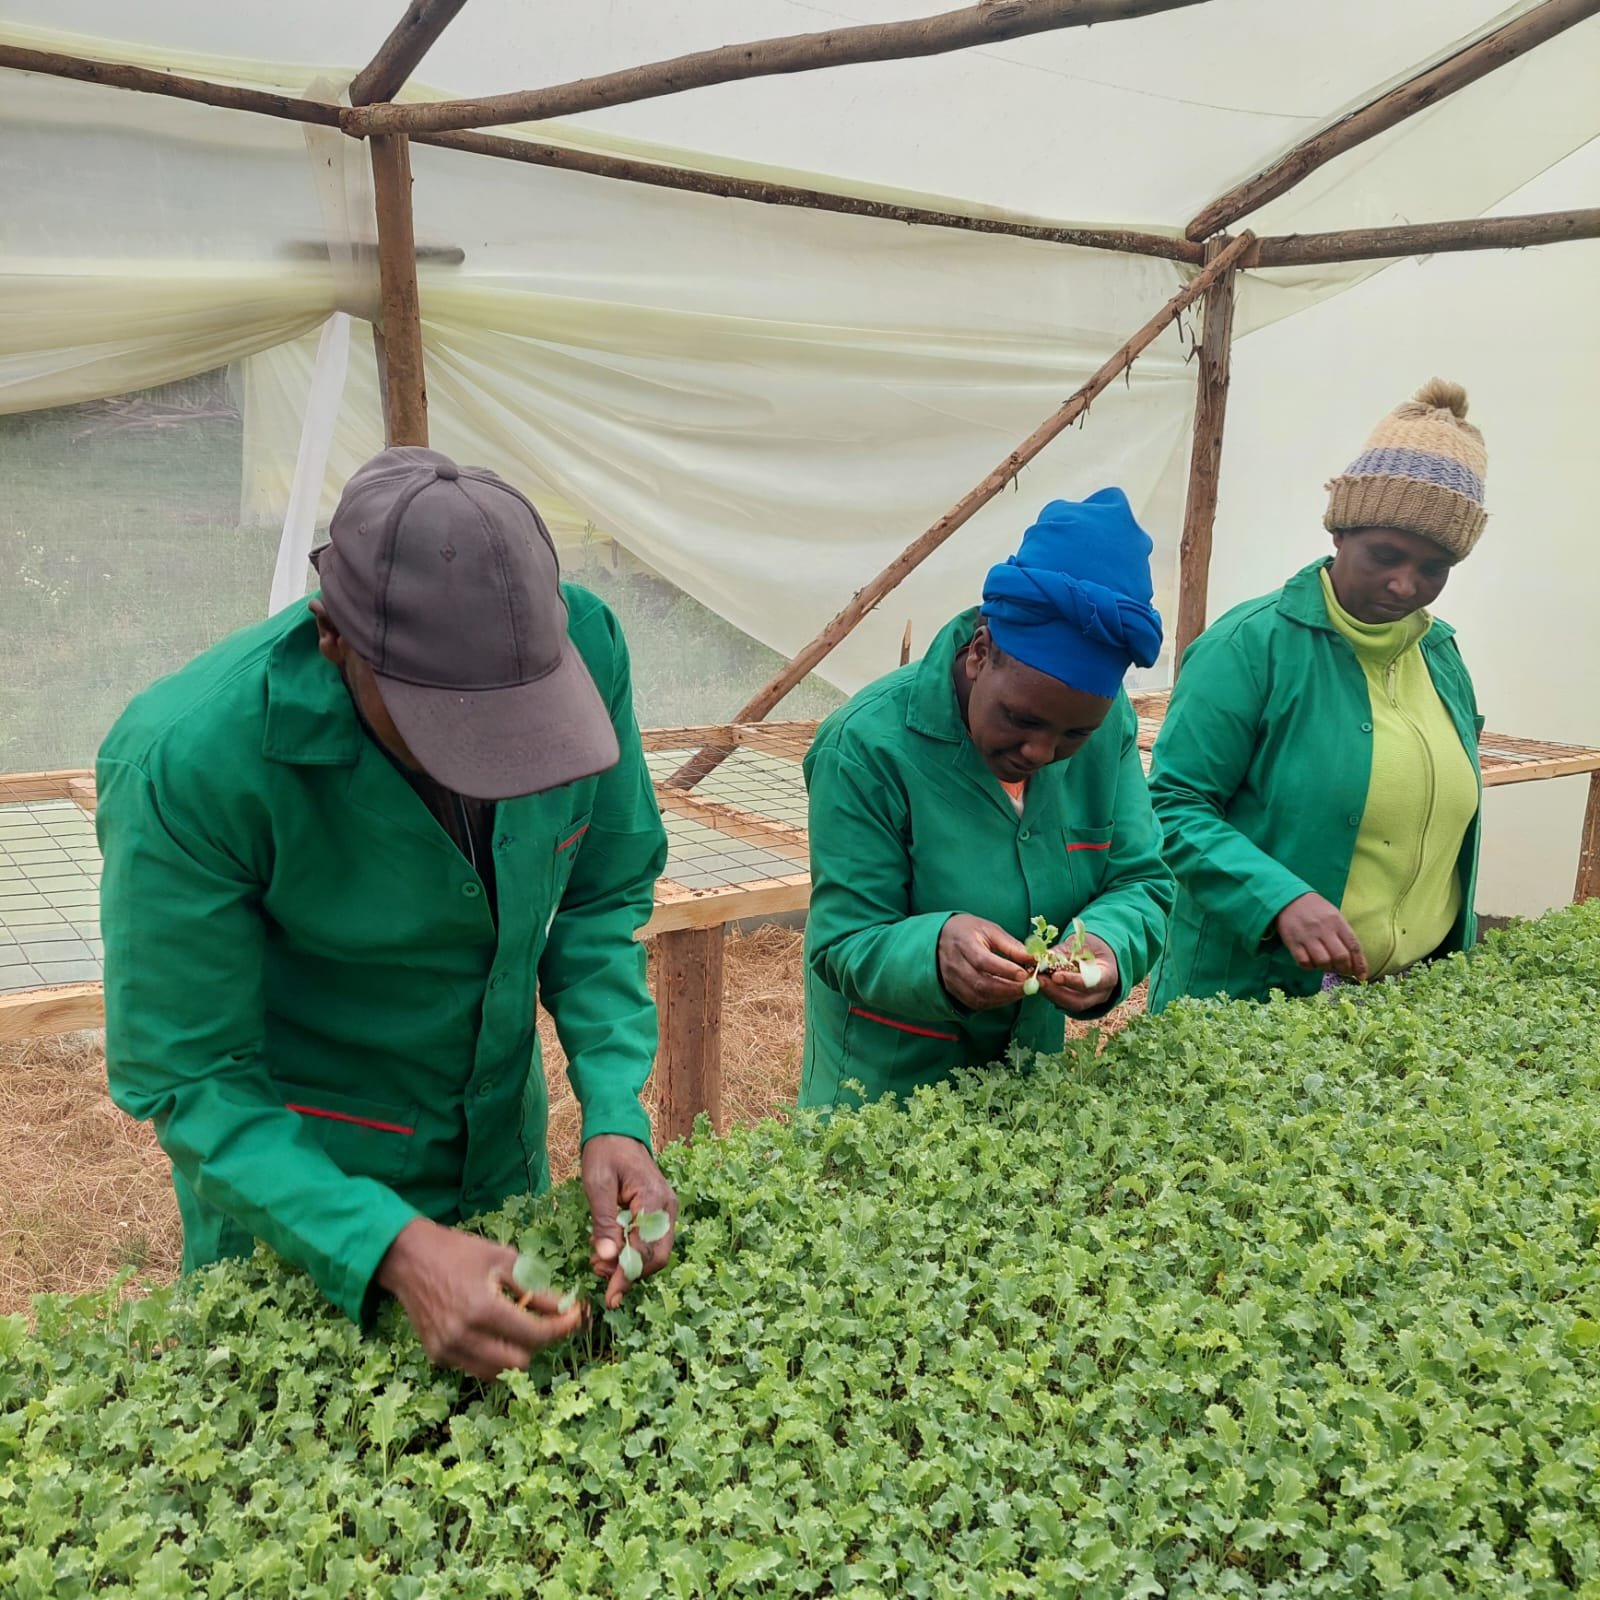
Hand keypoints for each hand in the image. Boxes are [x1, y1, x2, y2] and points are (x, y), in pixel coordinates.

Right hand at [376, 1217, 584, 1380]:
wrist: (409, 1258)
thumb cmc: (459, 1252)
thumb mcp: (502, 1259)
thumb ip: (535, 1288)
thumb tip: (565, 1308)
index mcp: (482, 1308)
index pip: (535, 1334)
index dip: (561, 1327)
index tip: (575, 1316)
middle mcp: (463, 1336)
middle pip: (519, 1361)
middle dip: (539, 1341)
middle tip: (545, 1319)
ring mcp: (447, 1350)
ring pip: (498, 1371)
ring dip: (516, 1352)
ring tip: (519, 1324)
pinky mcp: (438, 1356)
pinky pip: (477, 1367)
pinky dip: (493, 1354)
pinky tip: (494, 1330)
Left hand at [582, 1134, 677, 1310]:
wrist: (617, 1130)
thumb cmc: (605, 1152)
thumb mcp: (598, 1185)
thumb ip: (604, 1223)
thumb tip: (608, 1258)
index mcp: (654, 1200)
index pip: (645, 1250)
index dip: (627, 1276)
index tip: (610, 1297)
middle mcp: (667, 1208)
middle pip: (657, 1257)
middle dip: (629, 1273)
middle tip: (599, 1274)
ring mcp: (666, 1210)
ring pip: (655, 1253)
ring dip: (630, 1265)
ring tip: (599, 1261)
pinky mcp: (659, 1212)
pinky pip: (650, 1241)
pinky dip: (632, 1252)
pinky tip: (610, 1249)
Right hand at [936, 914, 1032, 1010]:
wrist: (940, 938)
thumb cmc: (968, 932)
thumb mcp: (990, 930)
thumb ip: (1011, 945)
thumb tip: (1034, 958)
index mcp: (963, 943)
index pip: (983, 961)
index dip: (1005, 970)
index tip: (1025, 974)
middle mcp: (955, 964)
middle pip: (981, 983)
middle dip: (1009, 988)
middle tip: (1030, 986)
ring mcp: (953, 981)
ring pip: (979, 997)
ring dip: (1004, 997)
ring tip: (1023, 990)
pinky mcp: (955, 992)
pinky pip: (976, 1003)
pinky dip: (996, 1002)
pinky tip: (1008, 995)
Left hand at [1038, 931, 1119, 1013]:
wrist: (1097, 955)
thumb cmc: (1090, 947)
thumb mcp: (1080, 943)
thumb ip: (1063, 951)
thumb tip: (1045, 956)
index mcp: (1108, 975)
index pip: (1093, 983)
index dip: (1073, 981)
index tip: (1055, 976)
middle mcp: (1101, 993)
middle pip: (1079, 1001)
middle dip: (1056, 992)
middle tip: (1039, 980)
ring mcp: (1090, 1001)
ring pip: (1069, 1005)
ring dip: (1050, 994)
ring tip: (1036, 980)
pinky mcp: (1077, 1002)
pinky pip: (1063, 1002)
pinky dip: (1050, 993)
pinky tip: (1039, 982)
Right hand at [1274, 892, 1368, 979]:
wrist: (1289, 899)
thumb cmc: (1315, 909)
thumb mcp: (1334, 915)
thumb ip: (1343, 935)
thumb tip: (1353, 960)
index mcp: (1337, 921)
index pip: (1354, 946)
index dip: (1360, 964)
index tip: (1362, 976)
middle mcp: (1323, 929)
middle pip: (1340, 957)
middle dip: (1344, 969)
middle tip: (1343, 971)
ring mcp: (1307, 936)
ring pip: (1323, 962)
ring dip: (1327, 968)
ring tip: (1326, 966)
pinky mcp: (1293, 942)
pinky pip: (1304, 962)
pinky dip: (1310, 967)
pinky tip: (1312, 963)